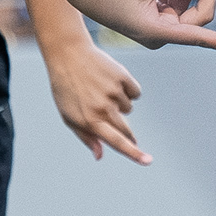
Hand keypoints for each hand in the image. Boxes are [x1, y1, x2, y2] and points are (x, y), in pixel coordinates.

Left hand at [43, 27, 153, 161]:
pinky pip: (135, 92)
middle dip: (126, 131)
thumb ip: (86, 137)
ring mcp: (114, 91)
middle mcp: (103, 108)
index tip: (148, 161)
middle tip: (112, 118)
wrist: (68, 54)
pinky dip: (127, 89)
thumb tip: (100, 156)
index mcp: (90, 120)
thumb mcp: (69, 116)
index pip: (116, 142)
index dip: (134, 153)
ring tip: (101, 90)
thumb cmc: (66, 89)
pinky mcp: (122, 76)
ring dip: (120, 103)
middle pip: (126, 128)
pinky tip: (111, 80)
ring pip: (129, 107)